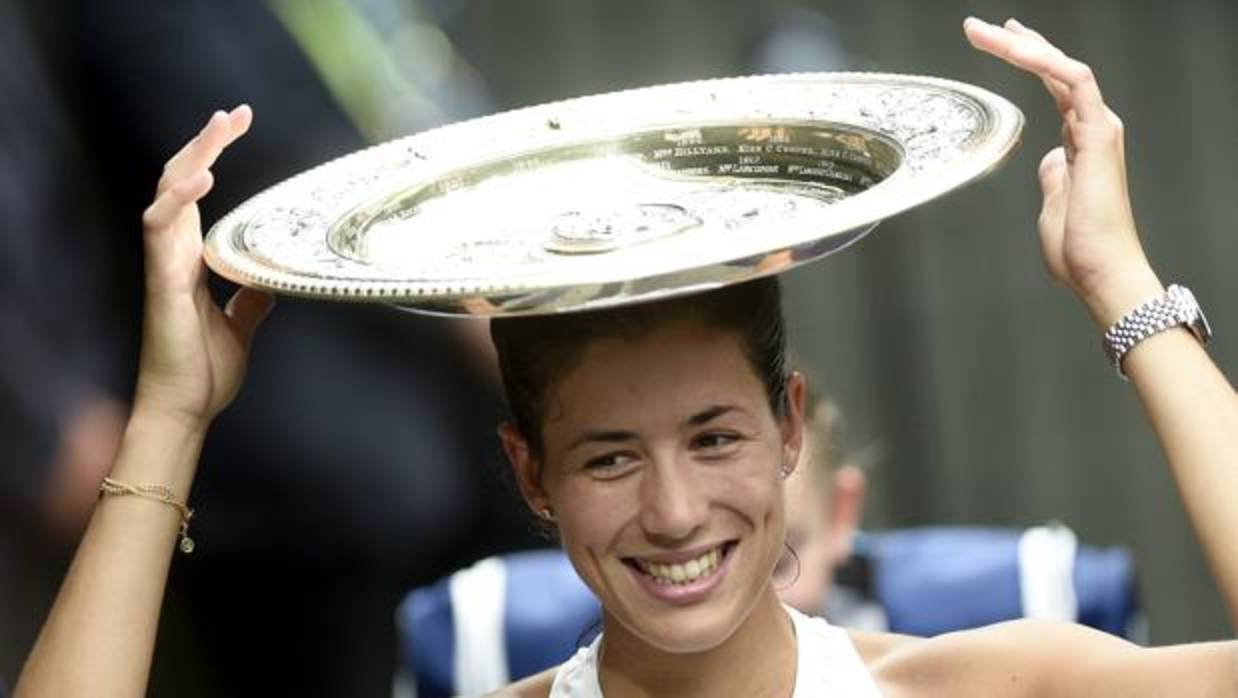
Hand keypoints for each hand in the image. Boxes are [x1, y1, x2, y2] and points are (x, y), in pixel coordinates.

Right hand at [134, 106, 273, 428]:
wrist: (186, 408)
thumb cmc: (205, 370)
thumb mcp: (241, 326)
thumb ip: (250, 299)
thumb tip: (269, 281)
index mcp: (191, 258)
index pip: (196, 192)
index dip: (212, 155)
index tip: (239, 124)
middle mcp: (174, 253)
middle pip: (181, 181)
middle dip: (206, 143)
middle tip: (236, 113)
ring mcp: (164, 265)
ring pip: (167, 194)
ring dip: (193, 157)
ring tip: (220, 127)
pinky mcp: (162, 282)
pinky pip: (160, 231)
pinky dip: (177, 201)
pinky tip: (199, 180)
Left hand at [964, 17, 1163, 325]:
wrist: (1100, 272)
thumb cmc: (1079, 250)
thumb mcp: (1054, 205)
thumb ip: (1053, 179)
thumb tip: (1049, 161)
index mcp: (1081, 142)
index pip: (1055, 86)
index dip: (1030, 59)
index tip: (1003, 40)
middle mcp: (1092, 127)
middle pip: (1054, 71)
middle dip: (1019, 44)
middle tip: (982, 26)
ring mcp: (1097, 128)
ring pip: (1061, 68)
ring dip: (1022, 47)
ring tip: (987, 32)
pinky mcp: (1097, 135)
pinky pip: (1076, 82)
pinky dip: (1048, 62)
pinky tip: (1021, 49)